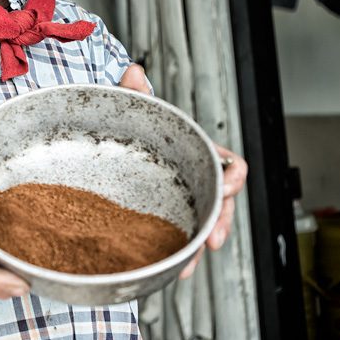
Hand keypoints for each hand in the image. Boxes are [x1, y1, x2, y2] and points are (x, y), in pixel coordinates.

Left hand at [118, 65, 248, 278]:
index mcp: (192, 151)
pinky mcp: (162, 219)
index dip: (233, 176)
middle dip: (220, 221)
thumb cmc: (125, 127)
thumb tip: (132, 71)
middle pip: (219, 202)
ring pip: (200, 225)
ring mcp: (178, 201)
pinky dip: (179, 255)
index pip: (226, 163)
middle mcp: (191, 178)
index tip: (230, 186)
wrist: (106, 149)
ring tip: (191, 264)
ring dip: (199, 245)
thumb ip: (133, 92)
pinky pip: (178, 238)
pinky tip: (173, 268)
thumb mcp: (129, 109)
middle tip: (214, 239)